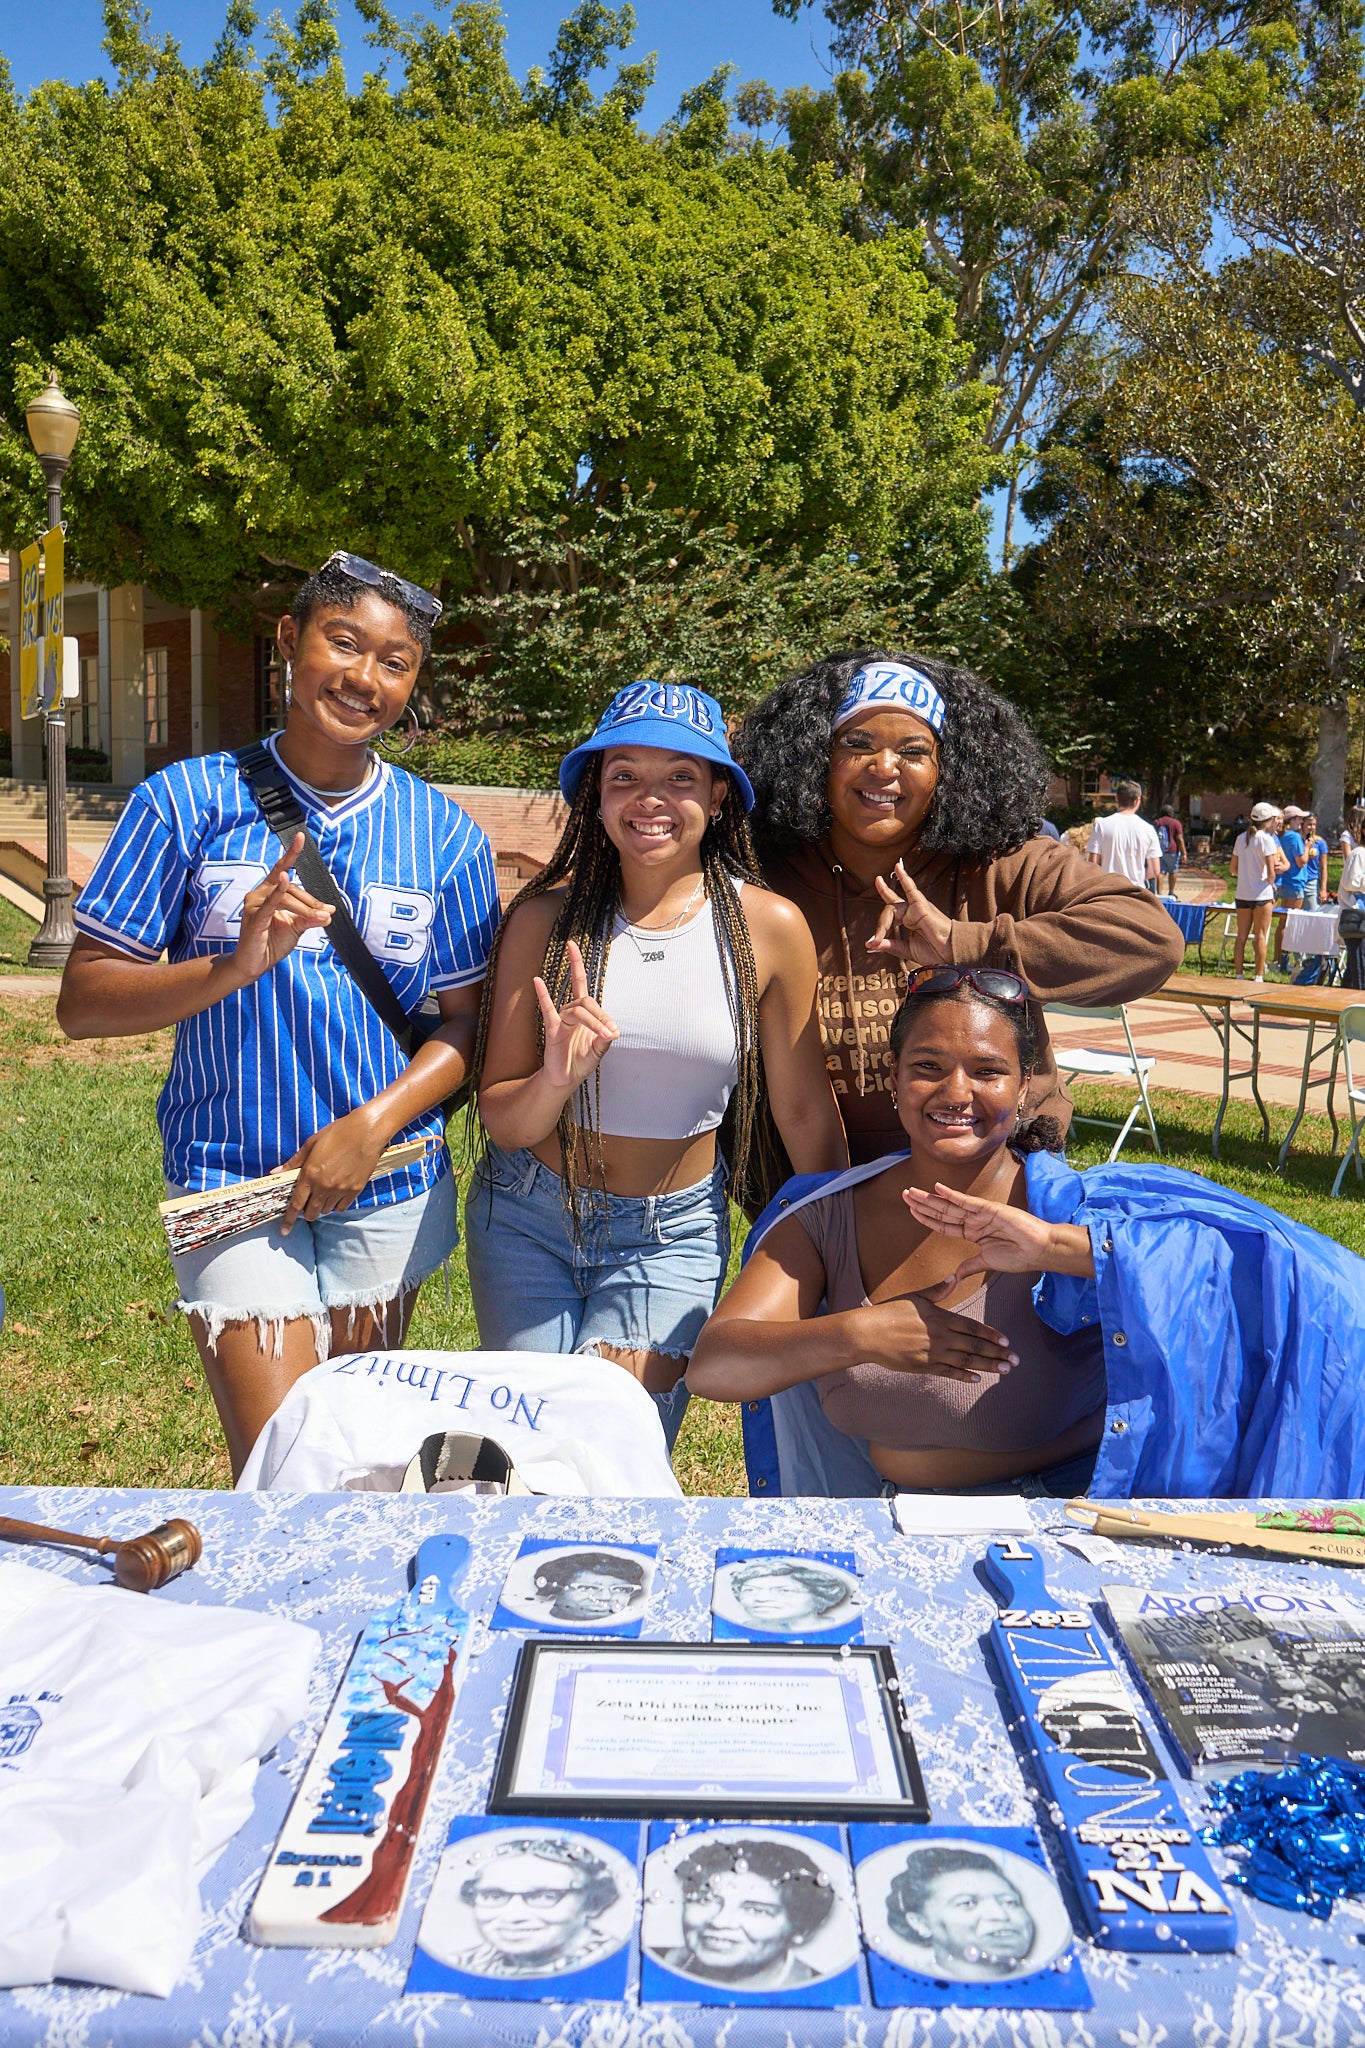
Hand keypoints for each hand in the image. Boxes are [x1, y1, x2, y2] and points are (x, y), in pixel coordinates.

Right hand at [232, 834, 332, 984]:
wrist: (254, 965)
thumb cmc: (271, 943)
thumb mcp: (296, 927)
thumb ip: (310, 918)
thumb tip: (328, 913)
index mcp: (268, 892)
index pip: (281, 869)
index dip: (291, 853)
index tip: (302, 837)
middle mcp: (258, 894)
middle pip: (291, 888)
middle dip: (311, 902)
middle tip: (327, 913)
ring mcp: (254, 905)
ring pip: (285, 897)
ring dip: (306, 908)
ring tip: (320, 918)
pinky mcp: (254, 918)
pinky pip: (269, 903)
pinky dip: (278, 892)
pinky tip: (283, 881)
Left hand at [279, 1109, 388, 1233]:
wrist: (366, 1132)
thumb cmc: (337, 1133)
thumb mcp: (311, 1144)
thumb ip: (293, 1162)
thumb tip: (275, 1172)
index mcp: (310, 1174)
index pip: (296, 1204)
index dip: (288, 1220)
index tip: (284, 1231)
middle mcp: (324, 1186)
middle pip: (311, 1213)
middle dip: (307, 1212)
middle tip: (308, 1203)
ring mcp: (341, 1189)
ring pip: (326, 1210)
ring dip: (322, 1206)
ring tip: (324, 1192)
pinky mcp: (355, 1190)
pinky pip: (341, 1207)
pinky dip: (336, 1204)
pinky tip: (336, 1193)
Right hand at [534, 939, 618, 1093]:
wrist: (566, 1079)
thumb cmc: (581, 1062)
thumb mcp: (598, 1051)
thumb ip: (605, 1040)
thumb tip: (615, 1031)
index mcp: (585, 1016)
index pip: (594, 1005)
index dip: (605, 1016)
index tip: (614, 1031)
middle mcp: (573, 1014)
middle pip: (586, 1001)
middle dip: (599, 1016)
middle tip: (609, 1031)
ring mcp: (562, 1020)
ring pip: (577, 1010)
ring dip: (592, 1021)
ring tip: (603, 1034)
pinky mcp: (552, 1029)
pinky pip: (547, 1009)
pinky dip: (542, 994)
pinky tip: (537, 981)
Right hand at [848, 1295, 1016, 1384]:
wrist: (867, 1333)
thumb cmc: (890, 1312)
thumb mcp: (915, 1297)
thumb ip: (937, 1291)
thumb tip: (953, 1278)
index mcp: (940, 1317)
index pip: (972, 1327)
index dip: (991, 1334)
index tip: (1006, 1341)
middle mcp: (941, 1336)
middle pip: (975, 1346)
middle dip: (997, 1353)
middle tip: (1015, 1360)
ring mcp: (933, 1353)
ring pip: (966, 1361)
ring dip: (987, 1366)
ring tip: (1004, 1370)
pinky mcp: (923, 1366)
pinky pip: (948, 1372)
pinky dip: (964, 1376)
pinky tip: (977, 1379)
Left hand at [866, 861, 953, 964]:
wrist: (951, 953)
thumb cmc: (935, 952)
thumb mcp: (906, 950)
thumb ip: (889, 945)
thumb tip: (869, 945)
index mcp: (909, 922)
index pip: (889, 918)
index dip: (879, 930)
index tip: (872, 944)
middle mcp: (911, 912)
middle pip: (889, 911)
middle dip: (880, 924)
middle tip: (874, 939)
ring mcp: (915, 907)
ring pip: (892, 908)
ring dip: (883, 923)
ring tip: (878, 936)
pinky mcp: (921, 905)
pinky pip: (910, 888)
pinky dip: (904, 877)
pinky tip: (897, 867)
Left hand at [903, 1181, 1094, 1281]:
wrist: (1039, 1250)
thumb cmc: (1018, 1256)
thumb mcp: (987, 1263)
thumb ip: (970, 1266)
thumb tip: (955, 1276)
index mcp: (973, 1233)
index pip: (944, 1224)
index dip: (927, 1218)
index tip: (911, 1211)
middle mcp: (974, 1221)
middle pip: (942, 1211)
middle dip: (922, 1203)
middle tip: (904, 1194)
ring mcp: (980, 1214)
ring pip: (949, 1205)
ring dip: (930, 1198)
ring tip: (912, 1191)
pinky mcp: (989, 1209)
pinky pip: (967, 1201)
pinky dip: (952, 1195)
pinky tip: (937, 1188)